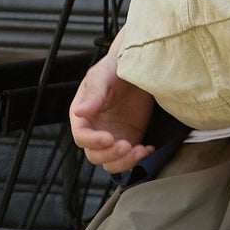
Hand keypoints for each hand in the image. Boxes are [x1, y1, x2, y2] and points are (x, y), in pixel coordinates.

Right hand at [69, 40, 154, 173]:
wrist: (140, 66)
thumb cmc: (116, 67)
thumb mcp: (103, 76)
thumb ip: (94, 94)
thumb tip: (80, 111)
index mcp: (83, 116)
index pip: (81, 137)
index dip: (92, 141)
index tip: (108, 138)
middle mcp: (96, 129)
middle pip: (95, 155)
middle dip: (110, 155)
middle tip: (126, 145)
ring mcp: (114, 137)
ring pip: (112, 163)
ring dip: (124, 162)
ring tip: (139, 150)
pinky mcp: (131, 139)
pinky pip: (131, 158)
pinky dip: (140, 159)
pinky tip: (148, 148)